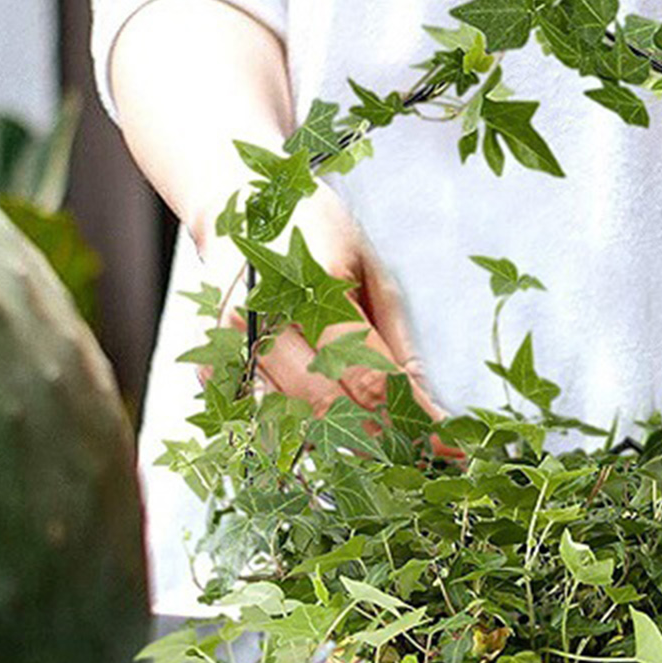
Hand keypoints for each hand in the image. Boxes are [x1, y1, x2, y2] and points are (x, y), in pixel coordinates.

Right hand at [202, 186, 455, 449]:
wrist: (241, 206)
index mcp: (314, 285)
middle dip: (384, 439)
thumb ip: (395, 336)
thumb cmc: (316, 231)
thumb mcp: (371, 267)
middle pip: (332, 407)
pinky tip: (337, 437)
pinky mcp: (214, 363)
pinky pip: (265, 417)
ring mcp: (232, 344)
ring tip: (388, 452)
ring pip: (297, 421)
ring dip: (347, 444)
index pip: (370, 374)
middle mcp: (266, 318)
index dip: (413, 417)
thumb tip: (423, 400)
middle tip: (423, 456)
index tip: (447, 443)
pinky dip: (303, 433)